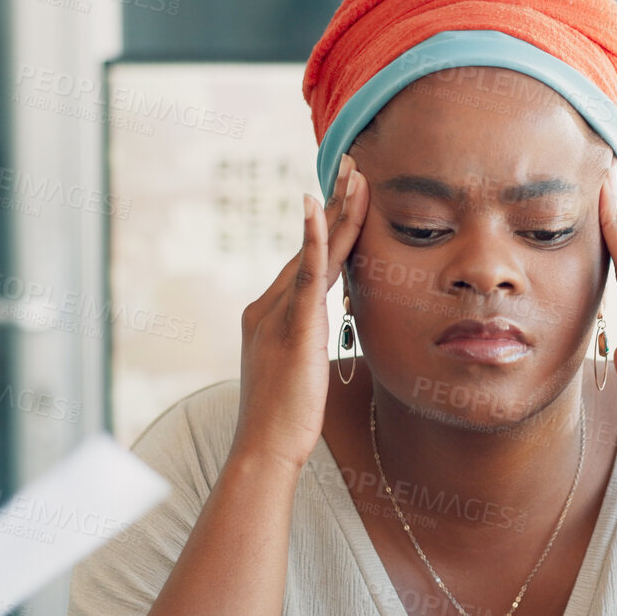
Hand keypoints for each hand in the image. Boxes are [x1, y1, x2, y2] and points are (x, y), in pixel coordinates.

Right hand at [229, 153, 370, 471]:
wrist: (263, 450)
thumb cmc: (284, 424)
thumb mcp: (300, 376)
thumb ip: (308, 348)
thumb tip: (322, 343)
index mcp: (269, 317)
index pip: (307, 264)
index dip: (327, 229)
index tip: (345, 196)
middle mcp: (267, 307)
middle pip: (309, 247)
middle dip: (333, 205)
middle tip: (351, 165)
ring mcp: (277, 315)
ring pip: (313, 253)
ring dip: (335, 210)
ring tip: (354, 174)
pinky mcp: (292, 327)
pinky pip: (305, 275)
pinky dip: (313, 239)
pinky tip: (318, 206)